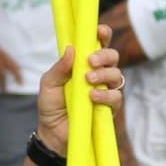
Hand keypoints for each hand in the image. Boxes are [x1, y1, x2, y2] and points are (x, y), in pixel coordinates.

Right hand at [0, 36, 23, 86]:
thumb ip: (0, 56)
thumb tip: (3, 64)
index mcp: (4, 54)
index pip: (14, 64)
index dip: (19, 73)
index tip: (21, 80)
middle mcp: (1, 57)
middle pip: (11, 69)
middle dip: (16, 77)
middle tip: (18, 85)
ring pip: (1, 74)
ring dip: (3, 83)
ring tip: (3, 91)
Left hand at [33, 25, 122, 156]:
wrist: (52, 134)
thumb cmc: (51, 106)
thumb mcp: (48, 84)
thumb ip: (59, 68)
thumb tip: (71, 49)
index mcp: (83, 64)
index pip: (98, 45)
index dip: (102, 35)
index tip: (99, 31)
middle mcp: (98, 75)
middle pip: (112, 57)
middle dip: (105, 55)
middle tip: (91, 61)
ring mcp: (106, 91)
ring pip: (117, 75)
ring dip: (105, 74)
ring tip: (89, 80)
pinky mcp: (110, 109)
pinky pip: (116, 97)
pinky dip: (106, 95)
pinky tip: (93, 97)